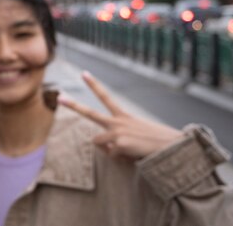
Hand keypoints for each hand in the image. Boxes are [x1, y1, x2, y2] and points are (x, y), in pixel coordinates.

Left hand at [58, 71, 183, 160]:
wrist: (173, 146)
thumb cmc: (156, 141)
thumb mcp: (136, 134)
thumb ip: (118, 137)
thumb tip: (108, 148)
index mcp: (123, 116)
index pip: (105, 97)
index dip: (94, 85)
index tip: (84, 73)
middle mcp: (117, 121)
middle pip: (90, 113)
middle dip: (74, 106)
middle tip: (60, 97)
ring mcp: (117, 132)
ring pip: (98, 143)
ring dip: (109, 150)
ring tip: (127, 150)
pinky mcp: (119, 144)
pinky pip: (112, 156)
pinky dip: (121, 159)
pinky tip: (134, 156)